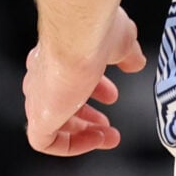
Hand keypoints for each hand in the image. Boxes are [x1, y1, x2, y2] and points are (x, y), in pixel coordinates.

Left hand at [25, 8, 144, 155]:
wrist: (80, 34)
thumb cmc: (96, 30)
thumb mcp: (123, 43)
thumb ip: (127, 55)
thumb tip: (136, 62)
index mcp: (57, 55)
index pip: (68, 77)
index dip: (93, 89)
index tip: (112, 97)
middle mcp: (42, 76)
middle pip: (59, 104)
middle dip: (87, 117)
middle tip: (108, 125)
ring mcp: (39, 97)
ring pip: (52, 124)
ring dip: (83, 133)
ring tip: (107, 137)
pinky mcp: (39, 116)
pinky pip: (46, 142)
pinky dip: (71, 145)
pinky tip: (95, 141)